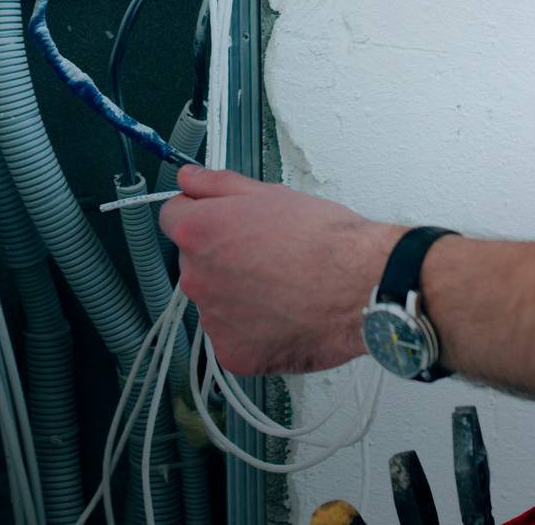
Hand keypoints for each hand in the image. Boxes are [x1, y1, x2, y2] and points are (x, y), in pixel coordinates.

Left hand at [156, 166, 400, 375]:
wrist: (363, 288)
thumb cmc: (324, 241)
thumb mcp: (268, 193)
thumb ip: (216, 185)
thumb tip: (188, 179)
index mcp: (199, 234)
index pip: (172, 218)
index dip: (200, 215)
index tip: (222, 221)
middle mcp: (197, 279)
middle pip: (194, 262)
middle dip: (220, 257)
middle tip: (264, 255)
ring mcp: (214, 321)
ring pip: (215, 302)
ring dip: (236, 296)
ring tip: (280, 287)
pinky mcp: (234, 354)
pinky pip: (232, 337)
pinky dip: (252, 331)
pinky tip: (282, 315)